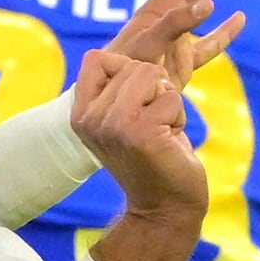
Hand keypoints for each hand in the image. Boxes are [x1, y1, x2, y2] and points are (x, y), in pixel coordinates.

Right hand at [70, 50, 205, 222]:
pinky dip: (179, 118)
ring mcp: (113, 124)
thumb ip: (117, 88)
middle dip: (155, 91)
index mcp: (80, 114)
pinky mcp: (140, 130)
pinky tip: (168, 142)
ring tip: (160, 132)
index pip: (96, 59)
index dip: (127, 70)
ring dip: (168, 102)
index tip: (135, 105)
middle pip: (134, 65)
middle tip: (152, 127)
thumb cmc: (151, 157)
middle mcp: (90, 118)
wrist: (164, 209)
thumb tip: (136, 51)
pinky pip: (171, 97)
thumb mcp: (122, 119)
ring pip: (152, 75)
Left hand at [103, 0, 253, 88]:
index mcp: (162, 6)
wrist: (104, 104)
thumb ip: (173, 25)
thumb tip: (209, 3)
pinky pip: (208, 44)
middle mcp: (170, 15)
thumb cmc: (119, 74)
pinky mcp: (180, 62)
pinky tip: (240, 19)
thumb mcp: (144, 47)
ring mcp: (176, 37)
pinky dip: (224, 33)